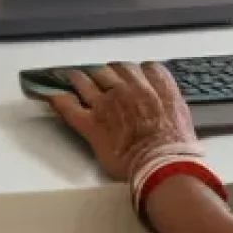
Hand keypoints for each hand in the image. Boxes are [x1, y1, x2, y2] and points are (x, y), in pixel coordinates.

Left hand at [45, 62, 199, 180]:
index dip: (134, 71)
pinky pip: (69, 107)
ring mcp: (106, 104)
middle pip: (112, 69)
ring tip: (73, 76)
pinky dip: (59, 101)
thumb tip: (164, 98)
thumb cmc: (174, 145)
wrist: (161, 164)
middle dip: (106, 72)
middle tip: (102, 76)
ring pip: (88, 81)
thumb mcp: (180, 112)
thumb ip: (168, 97)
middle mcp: (127, 89)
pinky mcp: (91, 125)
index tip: (130, 75)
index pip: (140, 67)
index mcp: (151, 85)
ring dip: (80, 78)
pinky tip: (52, 96)